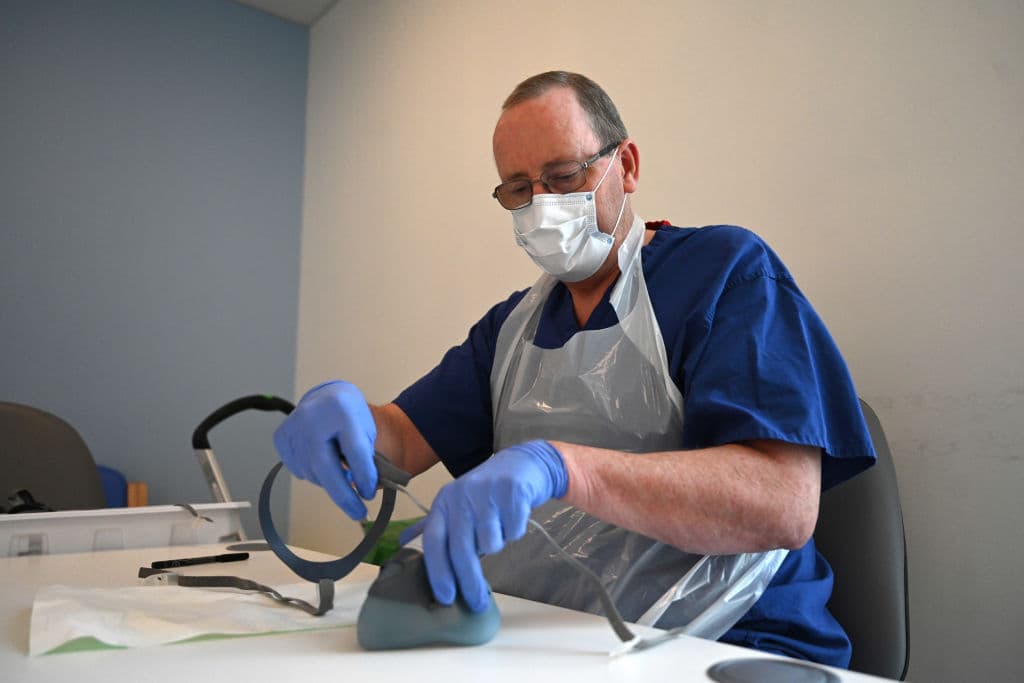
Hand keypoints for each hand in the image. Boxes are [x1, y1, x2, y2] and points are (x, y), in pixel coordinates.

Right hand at [272, 381, 377, 519]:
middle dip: (343, 495)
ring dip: (330, 480)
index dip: (364, 476)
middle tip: (358, 514)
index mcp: (341, 409)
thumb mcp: (366, 429)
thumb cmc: (351, 416)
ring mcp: (293, 426)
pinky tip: (321, 459)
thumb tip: (362, 490)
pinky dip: (313, 473)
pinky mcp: (281, 436)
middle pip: (325, 466)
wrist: (327, 396)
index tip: (369, 494)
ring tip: (340, 469)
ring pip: (312, 472)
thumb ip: (365, 456)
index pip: (354, 450)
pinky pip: (298, 470)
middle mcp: (313, 417)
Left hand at [406, 440, 567, 612]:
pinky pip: (514, 531)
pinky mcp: (512, 491)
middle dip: (468, 580)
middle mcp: (460, 495)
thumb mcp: (456, 504)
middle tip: (477, 603)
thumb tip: (404, 545)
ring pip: (491, 542)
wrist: (521, 463)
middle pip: (461, 548)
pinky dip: (515, 531)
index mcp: (443, 502)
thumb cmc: (485, 492)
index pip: (433, 541)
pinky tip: (513, 516)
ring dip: (497, 543)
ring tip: (499, 528)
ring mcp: (486, 492)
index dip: (437, 571)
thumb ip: (434, 526)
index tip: (445, 598)